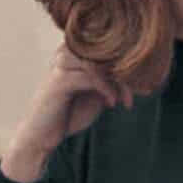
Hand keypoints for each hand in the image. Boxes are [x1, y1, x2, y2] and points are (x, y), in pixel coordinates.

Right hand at [1, 44, 133, 182]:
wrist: (42, 136)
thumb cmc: (69, 113)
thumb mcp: (96, 93)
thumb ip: (112, 78)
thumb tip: (139, 70)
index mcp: (74, 51)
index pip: (108, 46)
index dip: (127, 64)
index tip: (139, 86)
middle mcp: (66, 51)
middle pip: (107, 52)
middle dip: (125, 74)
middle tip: (131, 96)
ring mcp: (62, 63)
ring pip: (102, 63)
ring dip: (118, 83)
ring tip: (124, 101)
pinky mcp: (60, 79)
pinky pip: (92, 77)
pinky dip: (107, 90)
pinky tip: (111, 103)